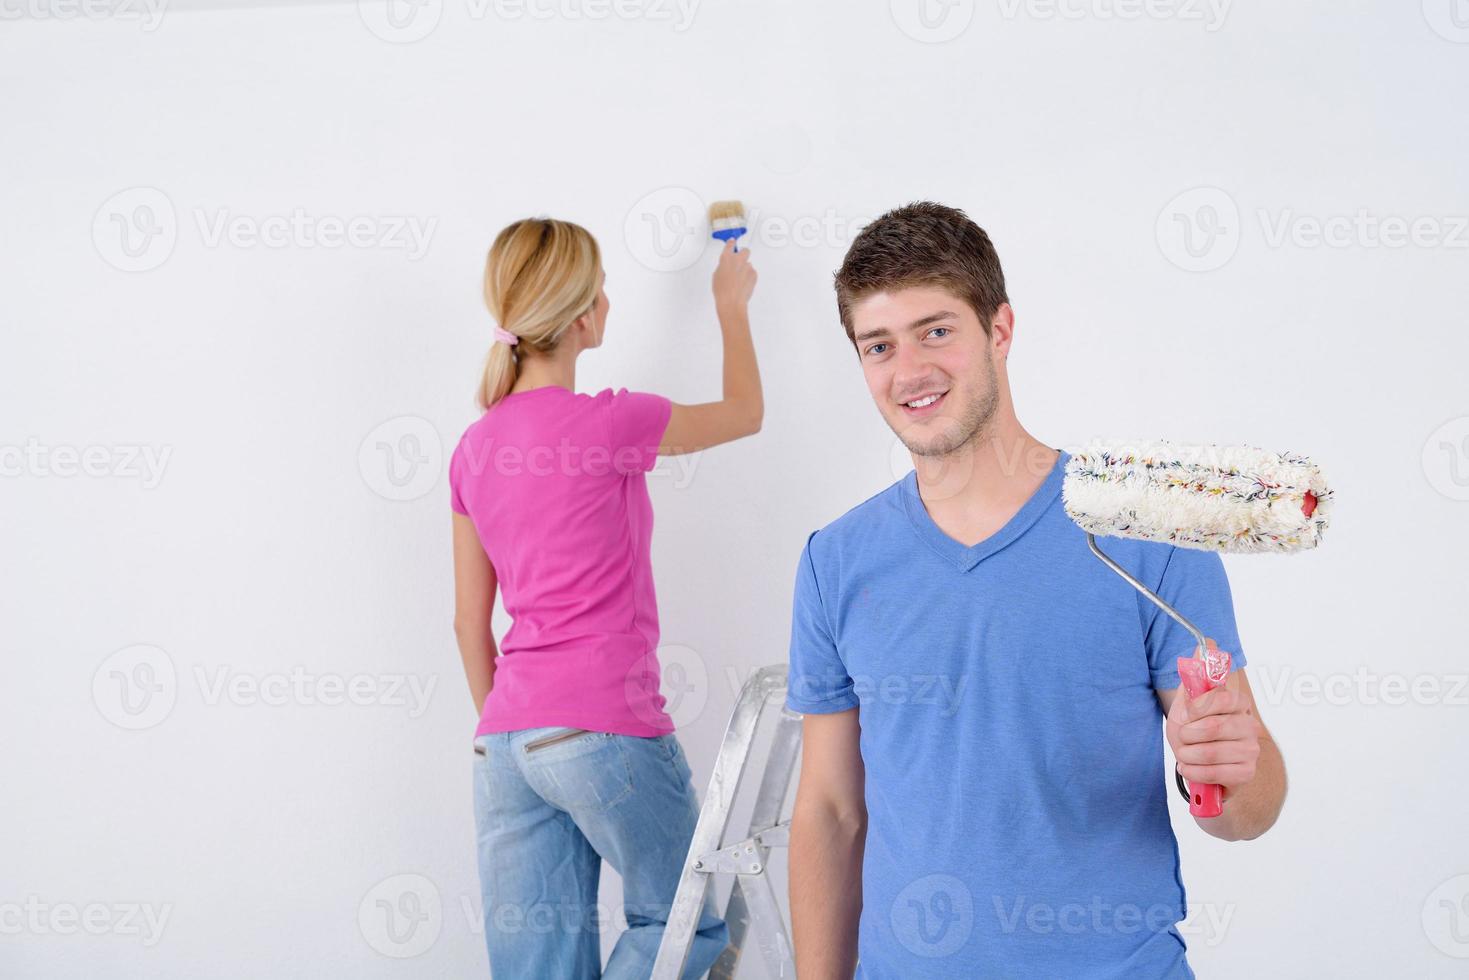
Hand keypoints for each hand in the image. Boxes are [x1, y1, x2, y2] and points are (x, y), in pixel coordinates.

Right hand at [712, 237, 756, 314]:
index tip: (732, 242)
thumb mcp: (716, 275)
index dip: (731, 243)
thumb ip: (723, 266)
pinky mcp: (754, 274)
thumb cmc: (722, 290)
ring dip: (745, 269)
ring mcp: (747, 266)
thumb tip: (726, 266)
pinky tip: (743, 284)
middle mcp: (738, 260)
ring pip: (748, 264)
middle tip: (739, 260)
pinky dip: (749, 277)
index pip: (730, 245)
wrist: (732, 301)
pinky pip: (752, 272)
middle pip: (745, 250)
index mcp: (726, 258)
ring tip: (739, 280)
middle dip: (743, 253)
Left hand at [1166, 657, 1261, 797]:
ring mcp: (1251, 750)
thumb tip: (1207, 644)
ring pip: (1209, 752)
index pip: (1219, 698)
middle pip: (1212, 727)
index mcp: (1237, 703)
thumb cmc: (1195, 731)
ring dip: (1187, 755)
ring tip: (1186, 754)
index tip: (1184, 716)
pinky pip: (1212, 772)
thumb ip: (1197, 675)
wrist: (1202, 765)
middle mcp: (1249, 725)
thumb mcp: (1188, 702)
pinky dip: (1192, 771)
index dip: (1193, 709)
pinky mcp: (1246, 773)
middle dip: (1186, 735)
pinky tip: (1191, 768)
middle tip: (1183, 738)